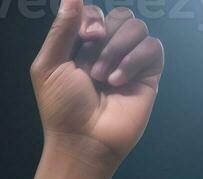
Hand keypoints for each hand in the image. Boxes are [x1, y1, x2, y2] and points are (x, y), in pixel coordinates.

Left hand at [31, 0, 164, 170]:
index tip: (86, 37)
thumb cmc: (62, 108)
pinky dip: (134, 61)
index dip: (91, 18)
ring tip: (102, 79)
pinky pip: (152, 46)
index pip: (93, 13)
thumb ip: (61, 29)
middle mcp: (106, 50)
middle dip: (104, 36)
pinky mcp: (149, 72)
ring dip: (116, 51)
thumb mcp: (49, 67)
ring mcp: (129, 60)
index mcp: (80, 47)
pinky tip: (118, 82)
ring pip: (137, 26)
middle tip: (90, 66)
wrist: (84, 141)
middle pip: (118, 14)